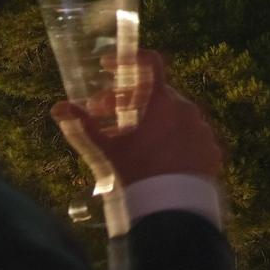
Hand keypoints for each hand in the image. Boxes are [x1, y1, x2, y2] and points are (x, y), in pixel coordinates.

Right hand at [52, 50, 224, 189]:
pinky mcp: (212, 149)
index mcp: (163, 101)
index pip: (150, 63)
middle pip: (156, 94)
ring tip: (133, 140)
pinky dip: (174, 139)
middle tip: (106, 114)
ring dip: (153, 120)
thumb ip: (84, 125)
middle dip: (129, 100)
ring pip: (175, 115)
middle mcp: (187, 108)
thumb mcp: (108, 149)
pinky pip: (190, 135)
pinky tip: (159, 155)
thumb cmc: (137, 172)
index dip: (127, 60)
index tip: (107, 67)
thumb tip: (58, 107)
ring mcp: (202, 129)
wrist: (172, 209)